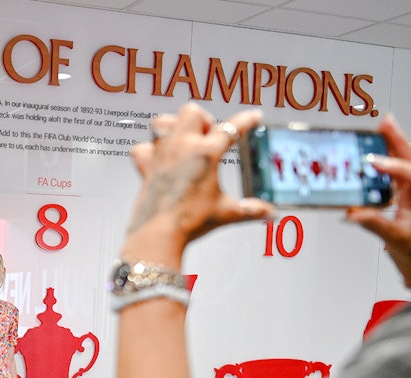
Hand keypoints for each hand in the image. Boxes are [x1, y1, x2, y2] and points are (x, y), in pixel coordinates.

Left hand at [123, 104, 273, 264]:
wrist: (160, 233)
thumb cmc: (191, 222)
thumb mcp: (226, 213)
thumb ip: (250, 210)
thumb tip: (269, 214)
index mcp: (206, 154)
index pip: (231, 129)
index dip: (246, 120)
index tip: (253, 116)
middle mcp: (182, 147)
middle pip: (191, 112)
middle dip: (203, 119)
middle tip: (209, 136)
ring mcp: (161, 155)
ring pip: (163, 122)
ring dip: (174, 127)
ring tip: (184, 141)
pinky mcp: (145, 167)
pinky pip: (141, 148)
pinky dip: (149, 150)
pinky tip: (158, 158)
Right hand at [346, 115, 410, 287]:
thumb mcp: (399, 241)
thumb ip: (376, 224)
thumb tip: (355, 213)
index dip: (399, 168)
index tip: (377, 163)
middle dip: (400, 142)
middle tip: (385, 124)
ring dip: (395, 146)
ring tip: (382, 129)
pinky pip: (402, 173)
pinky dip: (391, 161)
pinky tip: (381, 150)